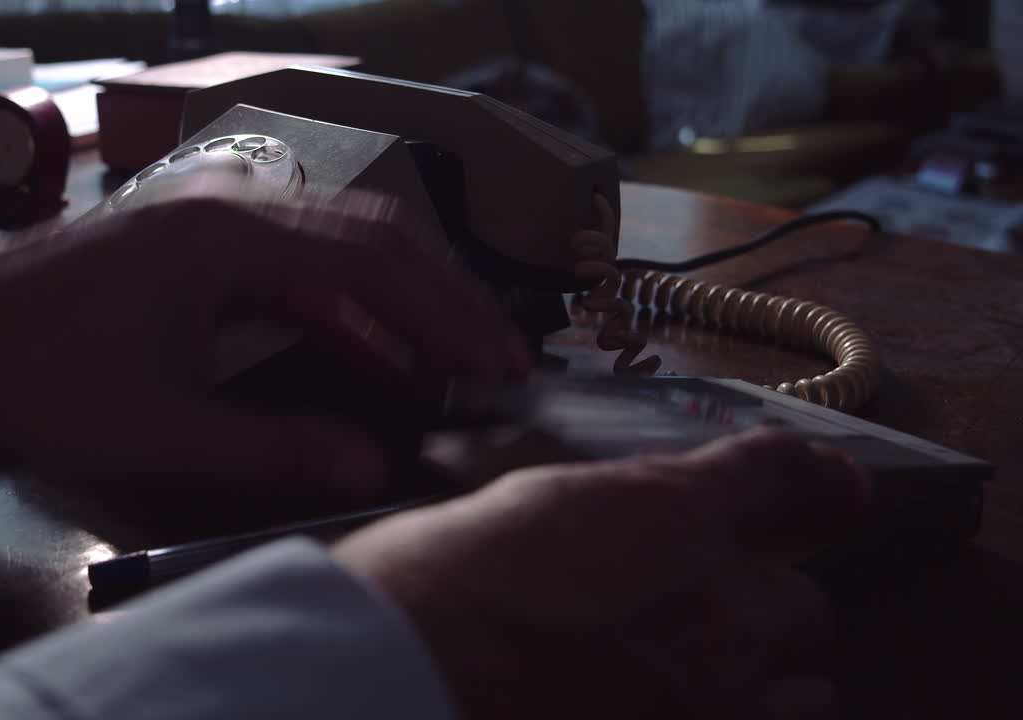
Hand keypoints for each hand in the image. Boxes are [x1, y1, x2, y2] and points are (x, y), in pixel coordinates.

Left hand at [0, 174, 529, 492]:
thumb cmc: (38, 377)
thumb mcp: (152, 427)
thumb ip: (270, 448)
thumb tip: (374, 468)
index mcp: (229, 235)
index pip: (372, 256)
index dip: (445, 310)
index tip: (499, 363)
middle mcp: (236, 210)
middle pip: (373, 235)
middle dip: (444, 297)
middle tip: (503, 361)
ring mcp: (222, 226)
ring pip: (345, 249)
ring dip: (405, 304)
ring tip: (461, 363)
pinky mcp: (208, 255)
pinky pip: (304, 276)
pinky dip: (353, 317)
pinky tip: (380, 363)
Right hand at [335, 429, 870, 718]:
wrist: (388, 689)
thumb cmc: (417, 600)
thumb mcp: (512, 518)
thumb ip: (601, 524)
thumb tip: (622, 541)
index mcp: (662, 517)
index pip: (778, 478)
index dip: (815, 480)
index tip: (834, 489)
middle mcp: (713, 611)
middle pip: (805, 608)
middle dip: (761, 616)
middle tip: (701, 629)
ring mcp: (715, 705)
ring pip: (805, 697)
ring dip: (762, 691)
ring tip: (689, 694)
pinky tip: (661, 714)